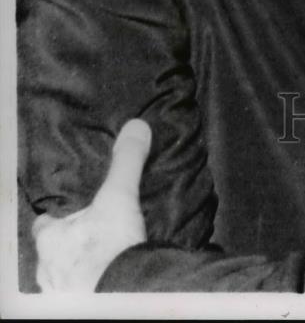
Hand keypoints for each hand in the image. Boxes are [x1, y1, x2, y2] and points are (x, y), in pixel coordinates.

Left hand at [33, 118, 151, 291]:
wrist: (125, 295)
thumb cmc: (109, 249)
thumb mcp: (120, 196)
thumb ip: (126, 161)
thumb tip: (135, 127)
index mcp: (50, 240)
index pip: (42, 226)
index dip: (53, 218)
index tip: (67, 212)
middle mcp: (49, 270)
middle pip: (53, 253)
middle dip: (69, 245)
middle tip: (91, 233)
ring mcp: (62, 293)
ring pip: (64, 276)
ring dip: (79, 268)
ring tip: (102, 257)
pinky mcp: (82, 306)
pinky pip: (82, 292)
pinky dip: (93, 286)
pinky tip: (110, 278)